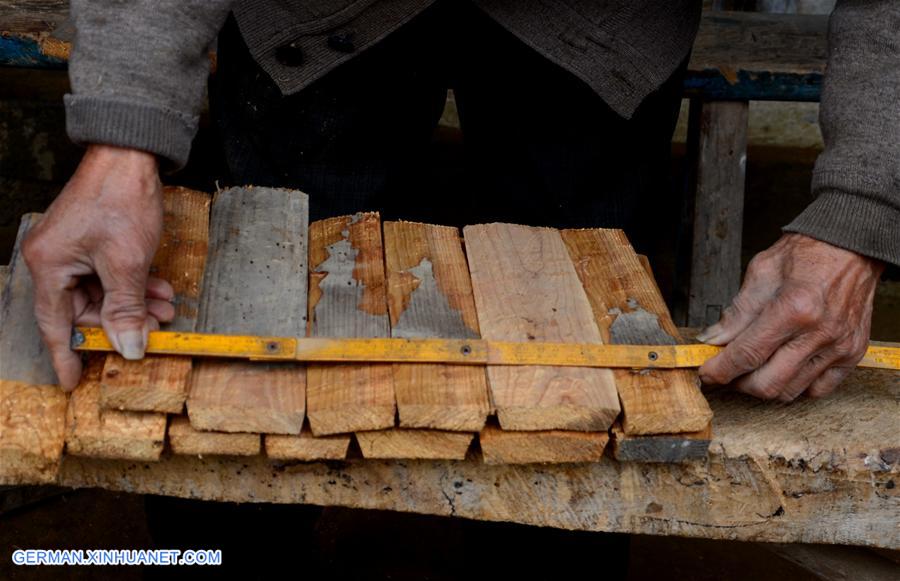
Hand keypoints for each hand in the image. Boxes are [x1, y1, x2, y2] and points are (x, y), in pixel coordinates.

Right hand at [23, 145, 174, 389]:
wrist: (130, 154)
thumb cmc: (122, 201)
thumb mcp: (128, 263)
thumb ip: (126, 309)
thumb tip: (129, 348)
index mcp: (49, 266)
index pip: (56, 325)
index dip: (67, 355)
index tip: (72, 383)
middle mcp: (53, 259)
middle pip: (84, 309)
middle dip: (123, 321)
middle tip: (156, 329)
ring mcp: (72, 248)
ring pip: (103, 292)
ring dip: (135, 302)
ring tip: (167, 308)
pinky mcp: (92, 240)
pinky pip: (110, 274)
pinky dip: (134, 283)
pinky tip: (161, 289)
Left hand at [697, 233, 882, 401]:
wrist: (850, 248)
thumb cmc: (806, 255)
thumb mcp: (761, 273)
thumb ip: (736, 312)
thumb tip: (712, 340)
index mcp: (793, 308)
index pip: (747, 355)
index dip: (719, 370)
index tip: (706, 373)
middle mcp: (819, 333)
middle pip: (767, 384)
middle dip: (738, 383)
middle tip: (727, 372)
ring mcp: (839, 347)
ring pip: (790, 391)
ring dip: (764, 386)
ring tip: (753, 368)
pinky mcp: (853, 354)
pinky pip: (818, 390)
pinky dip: (795, 386)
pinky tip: (783, 368)